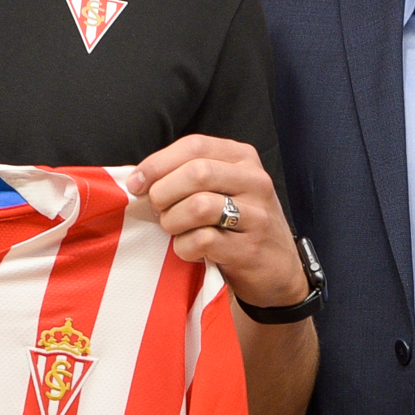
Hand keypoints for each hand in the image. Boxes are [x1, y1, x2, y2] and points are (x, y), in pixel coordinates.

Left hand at [127, 136, 307, 308]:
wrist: (277, 269)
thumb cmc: (238, 225)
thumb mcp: (224, 188)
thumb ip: (189, 176)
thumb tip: (139, 178)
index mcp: (243, 158)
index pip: (195, 145)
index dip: (158, 163)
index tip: (137, 184)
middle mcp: (255, 181)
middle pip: (196, 172)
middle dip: (164, 193)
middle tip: (158, 210)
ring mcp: (257, 215)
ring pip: (198, 206)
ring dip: (173, 221)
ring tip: (175, 230)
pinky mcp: (250, 248)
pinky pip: (202, 241)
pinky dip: (184, 248)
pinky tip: (190, 250)